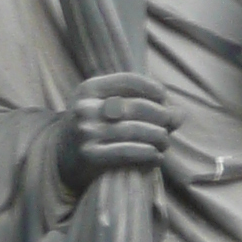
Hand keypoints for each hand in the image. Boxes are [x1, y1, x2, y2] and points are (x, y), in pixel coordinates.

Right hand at [55, 72, 175, 196]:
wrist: (60, 160)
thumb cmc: (93, 130)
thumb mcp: (107, 110)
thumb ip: (141, 107)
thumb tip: (181, 114)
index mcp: (89, 89)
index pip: (129, 81)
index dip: (153, 89)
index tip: (164, 99)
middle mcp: (85, 108)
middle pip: (137, 107)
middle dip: (161, 116)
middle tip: (170, 125)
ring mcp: (86, 132)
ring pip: (136, 131)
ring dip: (159, 138)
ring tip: (164, 143)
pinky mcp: (90, 156)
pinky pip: (128, 153)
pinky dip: (149, 155)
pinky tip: (157, 157)